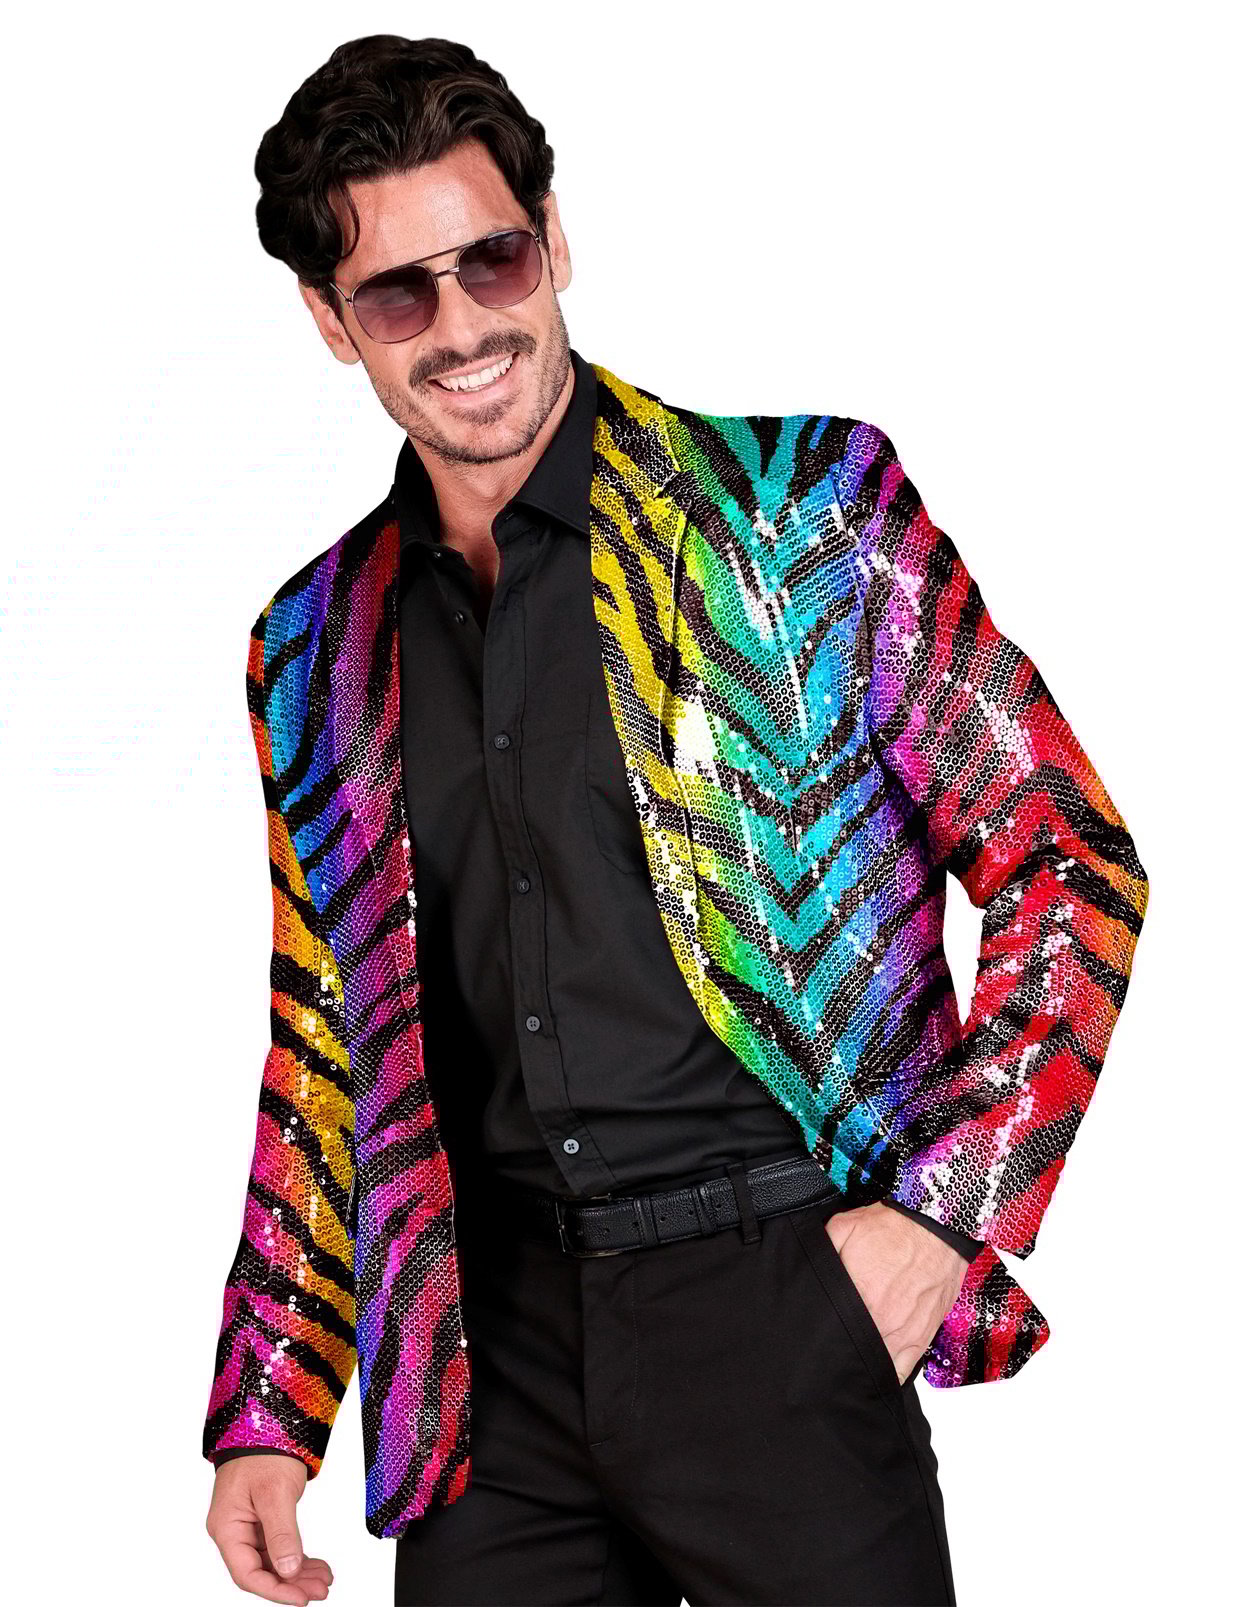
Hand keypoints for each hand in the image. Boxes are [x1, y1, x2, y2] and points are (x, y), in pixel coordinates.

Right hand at [206, 1455, 333, 1602]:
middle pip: (261, 1571)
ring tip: (324, 1580)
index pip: (247, 1574)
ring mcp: (248, 1525)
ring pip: (272, 1561)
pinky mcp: (262, 1518)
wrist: (269, 1421)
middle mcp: (234, 1531)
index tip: (301, 1599)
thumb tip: (288, 1571)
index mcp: (227, 1528)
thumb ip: (282, 1534)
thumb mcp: (275, 1493)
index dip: (275, 1591)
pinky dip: (296, 1556)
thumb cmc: (265, 1451)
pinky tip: (315, 1565)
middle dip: (292, 1583)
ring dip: (297, 1572)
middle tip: (321, 1590)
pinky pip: (278, 1546)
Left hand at [825, 1201, 969, 1383]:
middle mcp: (882, 1321)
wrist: (934, 1228)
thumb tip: (804, 1273)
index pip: (829, 1329)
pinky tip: (871, 1369)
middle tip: (826, 1344)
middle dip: (835, 1348)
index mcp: (859, 1296)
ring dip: (859, 1363)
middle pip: (849, 1350)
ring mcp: (903, 1335)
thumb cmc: (892, 1227)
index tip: (810, 1332)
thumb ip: (822, 1252)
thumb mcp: (843, 1227)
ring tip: (846, 1356)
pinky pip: (899, 1371)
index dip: (817, 1332)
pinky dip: (885, 1375)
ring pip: (872, 1366)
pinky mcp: (920, 1340)